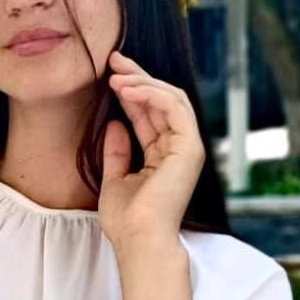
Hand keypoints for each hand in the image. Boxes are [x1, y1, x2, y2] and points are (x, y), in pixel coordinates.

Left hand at [100, 50, 205, 247]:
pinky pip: (175, 108)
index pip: (149, 114)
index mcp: (163, 156)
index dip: (131, 91)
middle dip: (138, 76)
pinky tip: (128, 89)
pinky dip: (152, 94)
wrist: (137, 240)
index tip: (108, 74)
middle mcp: (178, 149)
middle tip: (112, 60)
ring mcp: (187, 148)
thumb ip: (117, 151)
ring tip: (115, 75)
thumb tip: (114, 124)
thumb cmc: (126, 220)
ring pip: (171, 98)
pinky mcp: (190, 148)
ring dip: (143, 82)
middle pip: (162, 100)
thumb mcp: (114, 179)